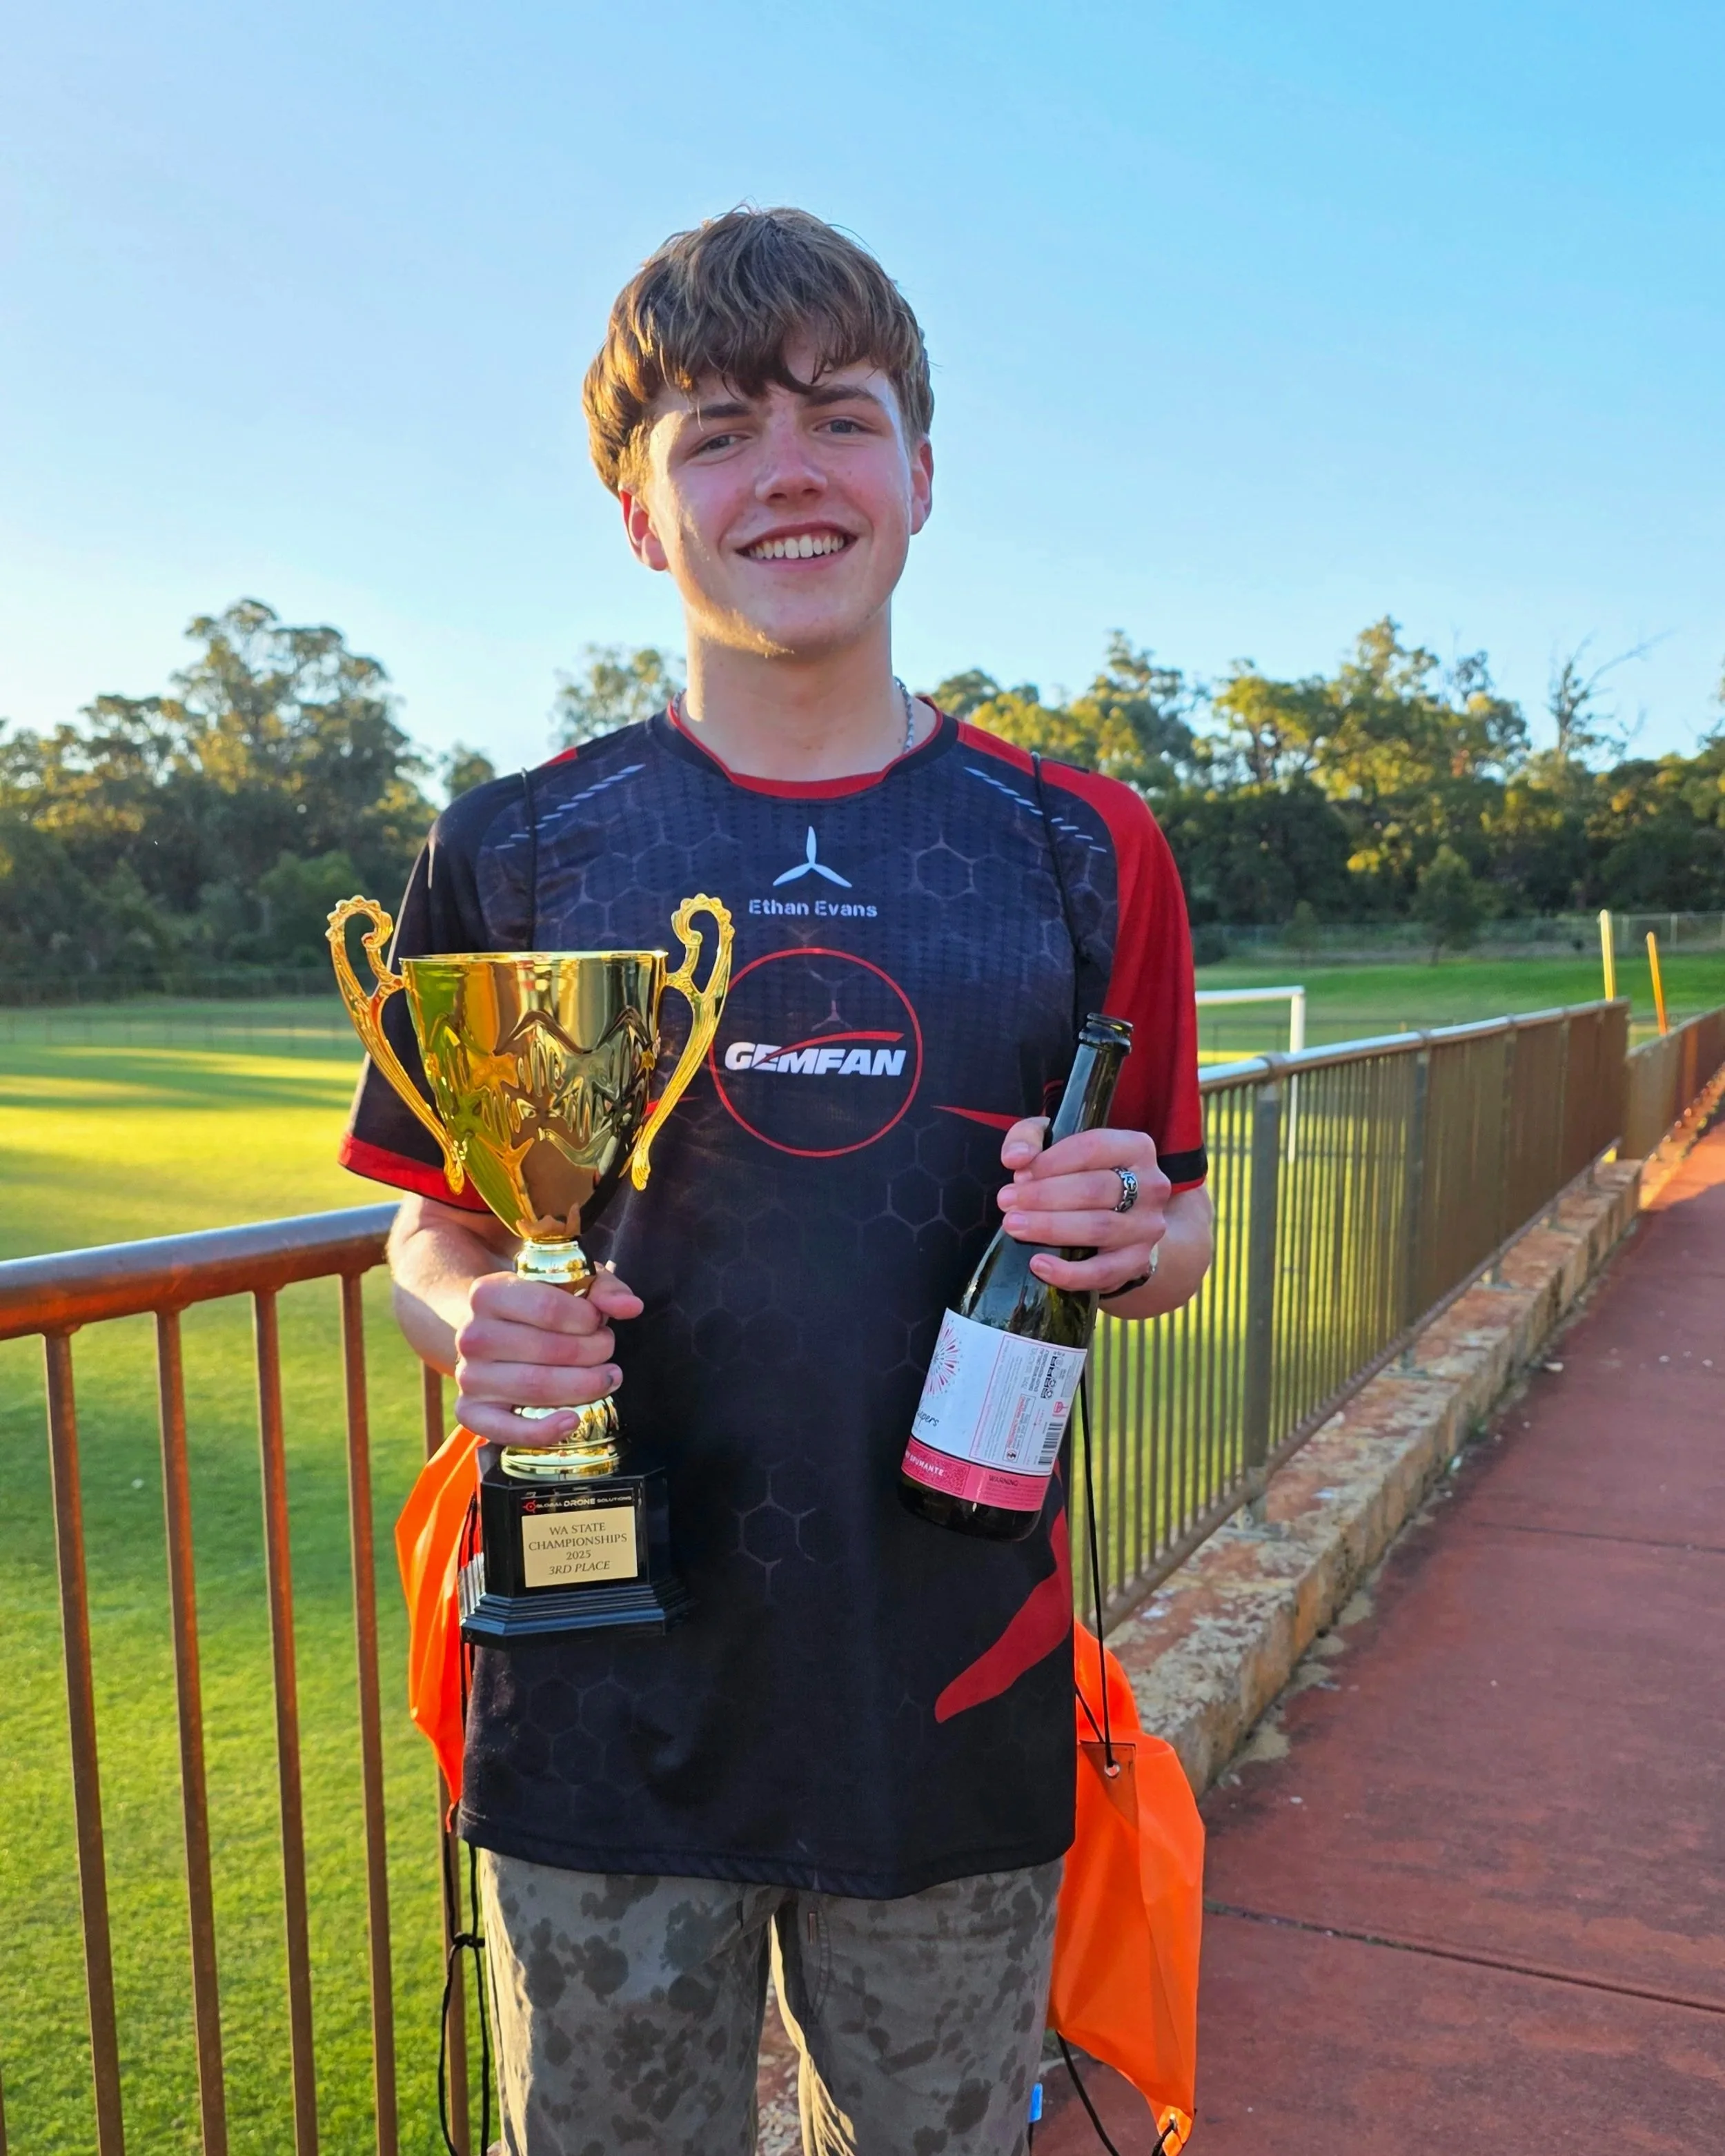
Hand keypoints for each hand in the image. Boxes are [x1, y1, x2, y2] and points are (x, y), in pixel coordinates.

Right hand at [451, 1266, 642, 1446]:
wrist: (490, 1334)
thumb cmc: (536, 1308)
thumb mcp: (568, 1285)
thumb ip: (603, 1289)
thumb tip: (631, 1307)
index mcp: (488, 1293)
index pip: (547, 1307)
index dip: (586, 1318)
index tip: (599, 1321)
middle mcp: (472, 1335)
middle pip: (548, 1350)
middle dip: (593, 1351)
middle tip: (607, 1350)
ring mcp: (469, 1376)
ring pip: (536, 1387)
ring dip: (583, 1386)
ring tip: (605, 1378)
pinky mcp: (471, 1412)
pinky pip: (507, 1430)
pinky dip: (543, 1431)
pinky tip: (571, 1421)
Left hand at [997, 1120, 1170, 1294]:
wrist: (1120, 1224)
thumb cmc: (1081, 1175)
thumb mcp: (1056, 1144)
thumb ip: (1030, 1137)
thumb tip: (1016, 1158)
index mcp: (1136, 1147)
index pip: (1093, 1148)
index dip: (1051, 1161)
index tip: (1018, 1173)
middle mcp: (1151, 1186)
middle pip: (1095, 1189)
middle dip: (1044, 1196)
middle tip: (1007, 1202)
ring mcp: (1147, 1226)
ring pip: (1099, 1228)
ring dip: (1050, 1227)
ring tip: (1014, 1225)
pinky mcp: (1138, 1262)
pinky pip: (1103, 1272)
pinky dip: (1069, 1272)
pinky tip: (1038, 1265)